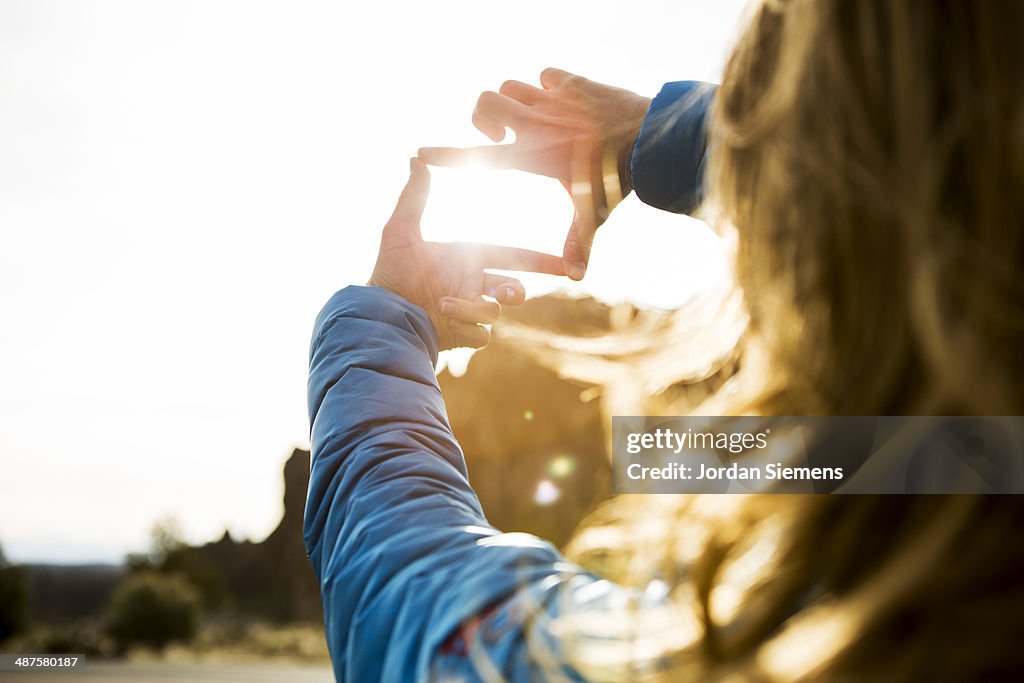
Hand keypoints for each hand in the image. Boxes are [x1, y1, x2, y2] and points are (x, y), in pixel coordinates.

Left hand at [368, 158, 564, 350]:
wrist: (377, 314)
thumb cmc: (387, 271)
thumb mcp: (399, 231)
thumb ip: (414, 197)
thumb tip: (416, 159)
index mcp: (468, 258)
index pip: (512, 255)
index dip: (540, 260)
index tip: (567, 265)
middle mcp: (472, 284)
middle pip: (513, 288)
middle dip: (516, 291)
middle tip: (505, 293)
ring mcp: (469, 311)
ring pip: (494, 312)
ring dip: (473, 308)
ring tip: (443, 304)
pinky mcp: (461, 334)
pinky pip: (481, 334)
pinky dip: (466, 327)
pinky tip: (443, 320)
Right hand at [419, 68, 650, 280]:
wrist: (649, 139)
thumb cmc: (616, 181)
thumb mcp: (592, 213)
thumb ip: (578, 242)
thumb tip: (575, 276)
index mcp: (529, 156)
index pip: (474, 156)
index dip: (444, 155)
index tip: (422, 152)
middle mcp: (533, 123)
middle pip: (485, 102)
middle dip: (484, 117)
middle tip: (501, 134)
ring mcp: (552, 99)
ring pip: (512, 85)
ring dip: (513, 100)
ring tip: (527, 119)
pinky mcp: (573, 84)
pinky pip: (547, 75)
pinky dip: (547, 86)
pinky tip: (560, 102)